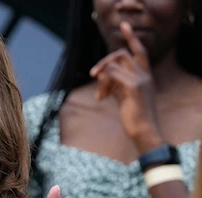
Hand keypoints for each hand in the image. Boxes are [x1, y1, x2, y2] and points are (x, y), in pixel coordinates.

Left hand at [90, 22, 161, 150]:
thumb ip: (115, 83)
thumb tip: (102, 75)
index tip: (123, 25)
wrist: (143, 131)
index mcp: (145, 75)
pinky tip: (101, 98)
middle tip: (93, 74)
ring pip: (113, 64)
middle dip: (104, 62)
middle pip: (121, 54)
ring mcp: (140, 80)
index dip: (131, 37)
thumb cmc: (133, 117)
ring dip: (101, 77)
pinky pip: (111, 74)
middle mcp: (145, 74)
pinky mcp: (133, 87)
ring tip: (101, 95)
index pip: (140, 51)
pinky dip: (102, 85)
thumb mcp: (123, 96)